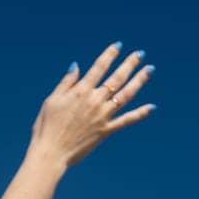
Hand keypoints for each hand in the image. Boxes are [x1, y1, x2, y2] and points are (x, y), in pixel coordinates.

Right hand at [25, 42, 154, 169]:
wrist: (51, 153)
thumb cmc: (46, 126)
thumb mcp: (51, 100)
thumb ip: (66, 83)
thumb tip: (77, 66)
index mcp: (80, 92)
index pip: (99, 67)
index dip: (109, 55)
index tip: (118, 46)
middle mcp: (94, 101)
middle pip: (116, 78)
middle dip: (130, 64)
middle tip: (140, 54)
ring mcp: (102, 116)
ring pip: (125, 95)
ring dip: (139, 81)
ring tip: (149, 70)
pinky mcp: (105, 130)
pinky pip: (126, 120)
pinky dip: (139, 114)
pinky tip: (151, 107)